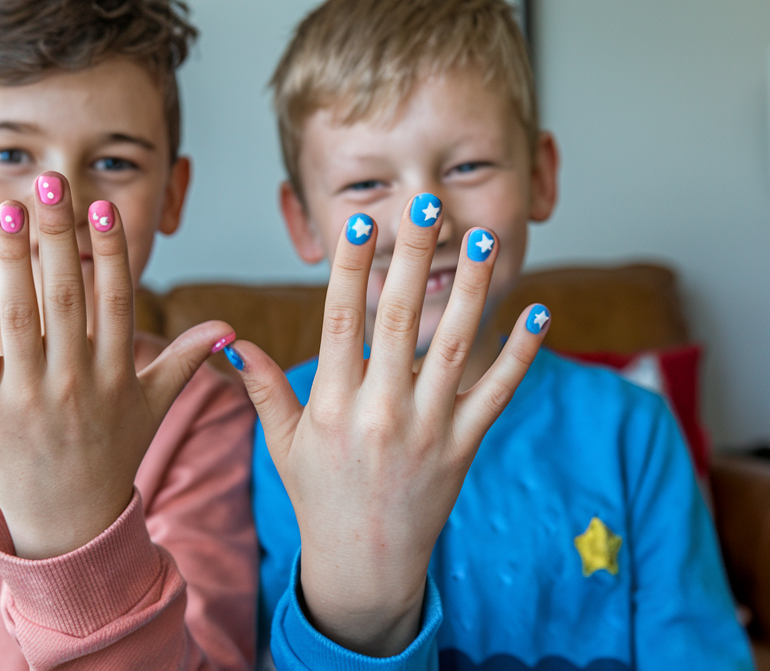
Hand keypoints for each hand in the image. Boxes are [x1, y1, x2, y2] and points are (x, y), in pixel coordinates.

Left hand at [0, 172, 233, 558]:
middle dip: (58, 235)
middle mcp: (75, 382)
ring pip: (20, 314)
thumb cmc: (112, 455)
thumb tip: (227, 328)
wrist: (66, 523)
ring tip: (13, 207)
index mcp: (117, 375)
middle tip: (51, 181)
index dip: (109, 249)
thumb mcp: (152, 408)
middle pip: (66, 295)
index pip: (115, 299)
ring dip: (16, 256)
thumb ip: (183, 361)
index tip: (101, 204)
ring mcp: (27, 395)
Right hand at [227, 195, 547, 655]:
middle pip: (399, 320)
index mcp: (331, 404)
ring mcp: (426, 430)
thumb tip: (232, 340)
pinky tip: (537, 312)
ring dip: (472, 289)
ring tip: (483, 239)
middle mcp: (379, 412)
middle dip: (414, 257)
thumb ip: (263, 388)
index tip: (363, 222)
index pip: (340, 321)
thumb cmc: (319, 497)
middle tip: (428, 204)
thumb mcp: (283, 444)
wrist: (365, 565)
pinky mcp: (463, 448)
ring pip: (454, 347)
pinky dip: (520, 354)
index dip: (351, 268)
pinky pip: (496, 394)